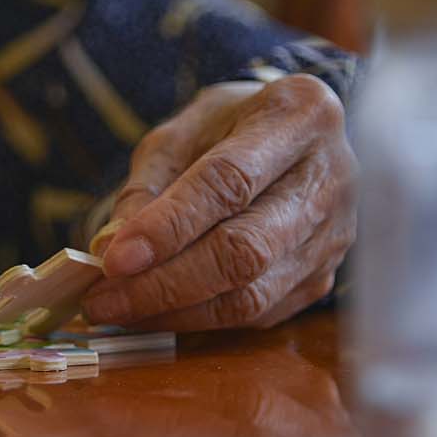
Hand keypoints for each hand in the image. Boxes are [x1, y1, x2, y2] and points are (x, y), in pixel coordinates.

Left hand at [82, 75, 353, 331]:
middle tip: (102, 300)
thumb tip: (112, 248)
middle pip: (244, 250)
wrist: (294, 138)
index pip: (229, 183)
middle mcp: (331, 177)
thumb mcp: (184, 130)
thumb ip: (148, 184)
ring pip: (251, 294)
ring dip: (175, 312)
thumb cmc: (233, 126)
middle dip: (164, 283)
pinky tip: (154, 313)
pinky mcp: (324, 276)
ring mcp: (334, 234)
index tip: (114, 259)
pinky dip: (198, 320)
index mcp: (299, 116)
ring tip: (117, 310)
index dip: (168, 227)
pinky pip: (257, 313)